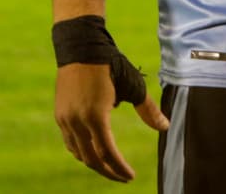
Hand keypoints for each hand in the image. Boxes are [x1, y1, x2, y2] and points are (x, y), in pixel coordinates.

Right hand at [54, 62, 167, 181]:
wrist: (81, 47)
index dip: (119, 168)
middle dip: (108, 171)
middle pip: (92, 159)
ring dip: (95, 163)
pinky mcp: (60, 115)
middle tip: (123, 177)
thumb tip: (165, 127)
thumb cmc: (111, 64)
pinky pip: (70, 142)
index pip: (107, 153)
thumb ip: (148, 109)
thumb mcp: (133, 85)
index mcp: (95, 116)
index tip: (130, 177)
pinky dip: (82, 151)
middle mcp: (77, 122)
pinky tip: (93, 152)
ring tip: (111, 167)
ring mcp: (65, 120)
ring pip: (79, 153)